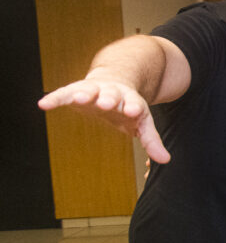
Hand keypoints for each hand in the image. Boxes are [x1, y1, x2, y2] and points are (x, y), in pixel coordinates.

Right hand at [38, 78, 170, 163]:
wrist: (114, 82)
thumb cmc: (127, 106)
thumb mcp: (141, 122)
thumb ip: (151, 140)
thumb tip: (165, 160)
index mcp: (131, 100)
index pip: (134, 104)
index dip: (133, 107)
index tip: (133, 111)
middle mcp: (113, 93)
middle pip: (112, 94)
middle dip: (110, 98)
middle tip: (107, 102)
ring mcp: (94, 90)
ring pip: (89, 90)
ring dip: (84, 93)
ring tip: (78, 98)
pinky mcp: (75, 90)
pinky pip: (64, 93)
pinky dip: (55, 98)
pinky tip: (43, 104)